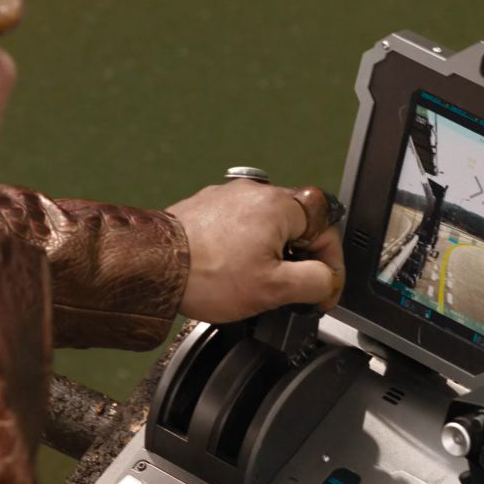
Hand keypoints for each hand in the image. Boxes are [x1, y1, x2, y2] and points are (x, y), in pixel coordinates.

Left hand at [167, 181, 345, 322]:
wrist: (152, 268)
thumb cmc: (205, 274)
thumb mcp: (275, 289)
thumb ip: (315, 282)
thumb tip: (327, 281)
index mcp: (279, 205)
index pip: (327, 230)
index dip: (330, 266)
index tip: (322, 291)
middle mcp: (255, 192)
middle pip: (299, 226)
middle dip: (299, 260)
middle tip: (288, 290)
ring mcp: (228, 197)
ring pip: (268, 227)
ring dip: (271, 254)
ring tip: (254, 282)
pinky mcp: (207, 207)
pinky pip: (239, 226)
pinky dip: (243, 248)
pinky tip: (230, 271)